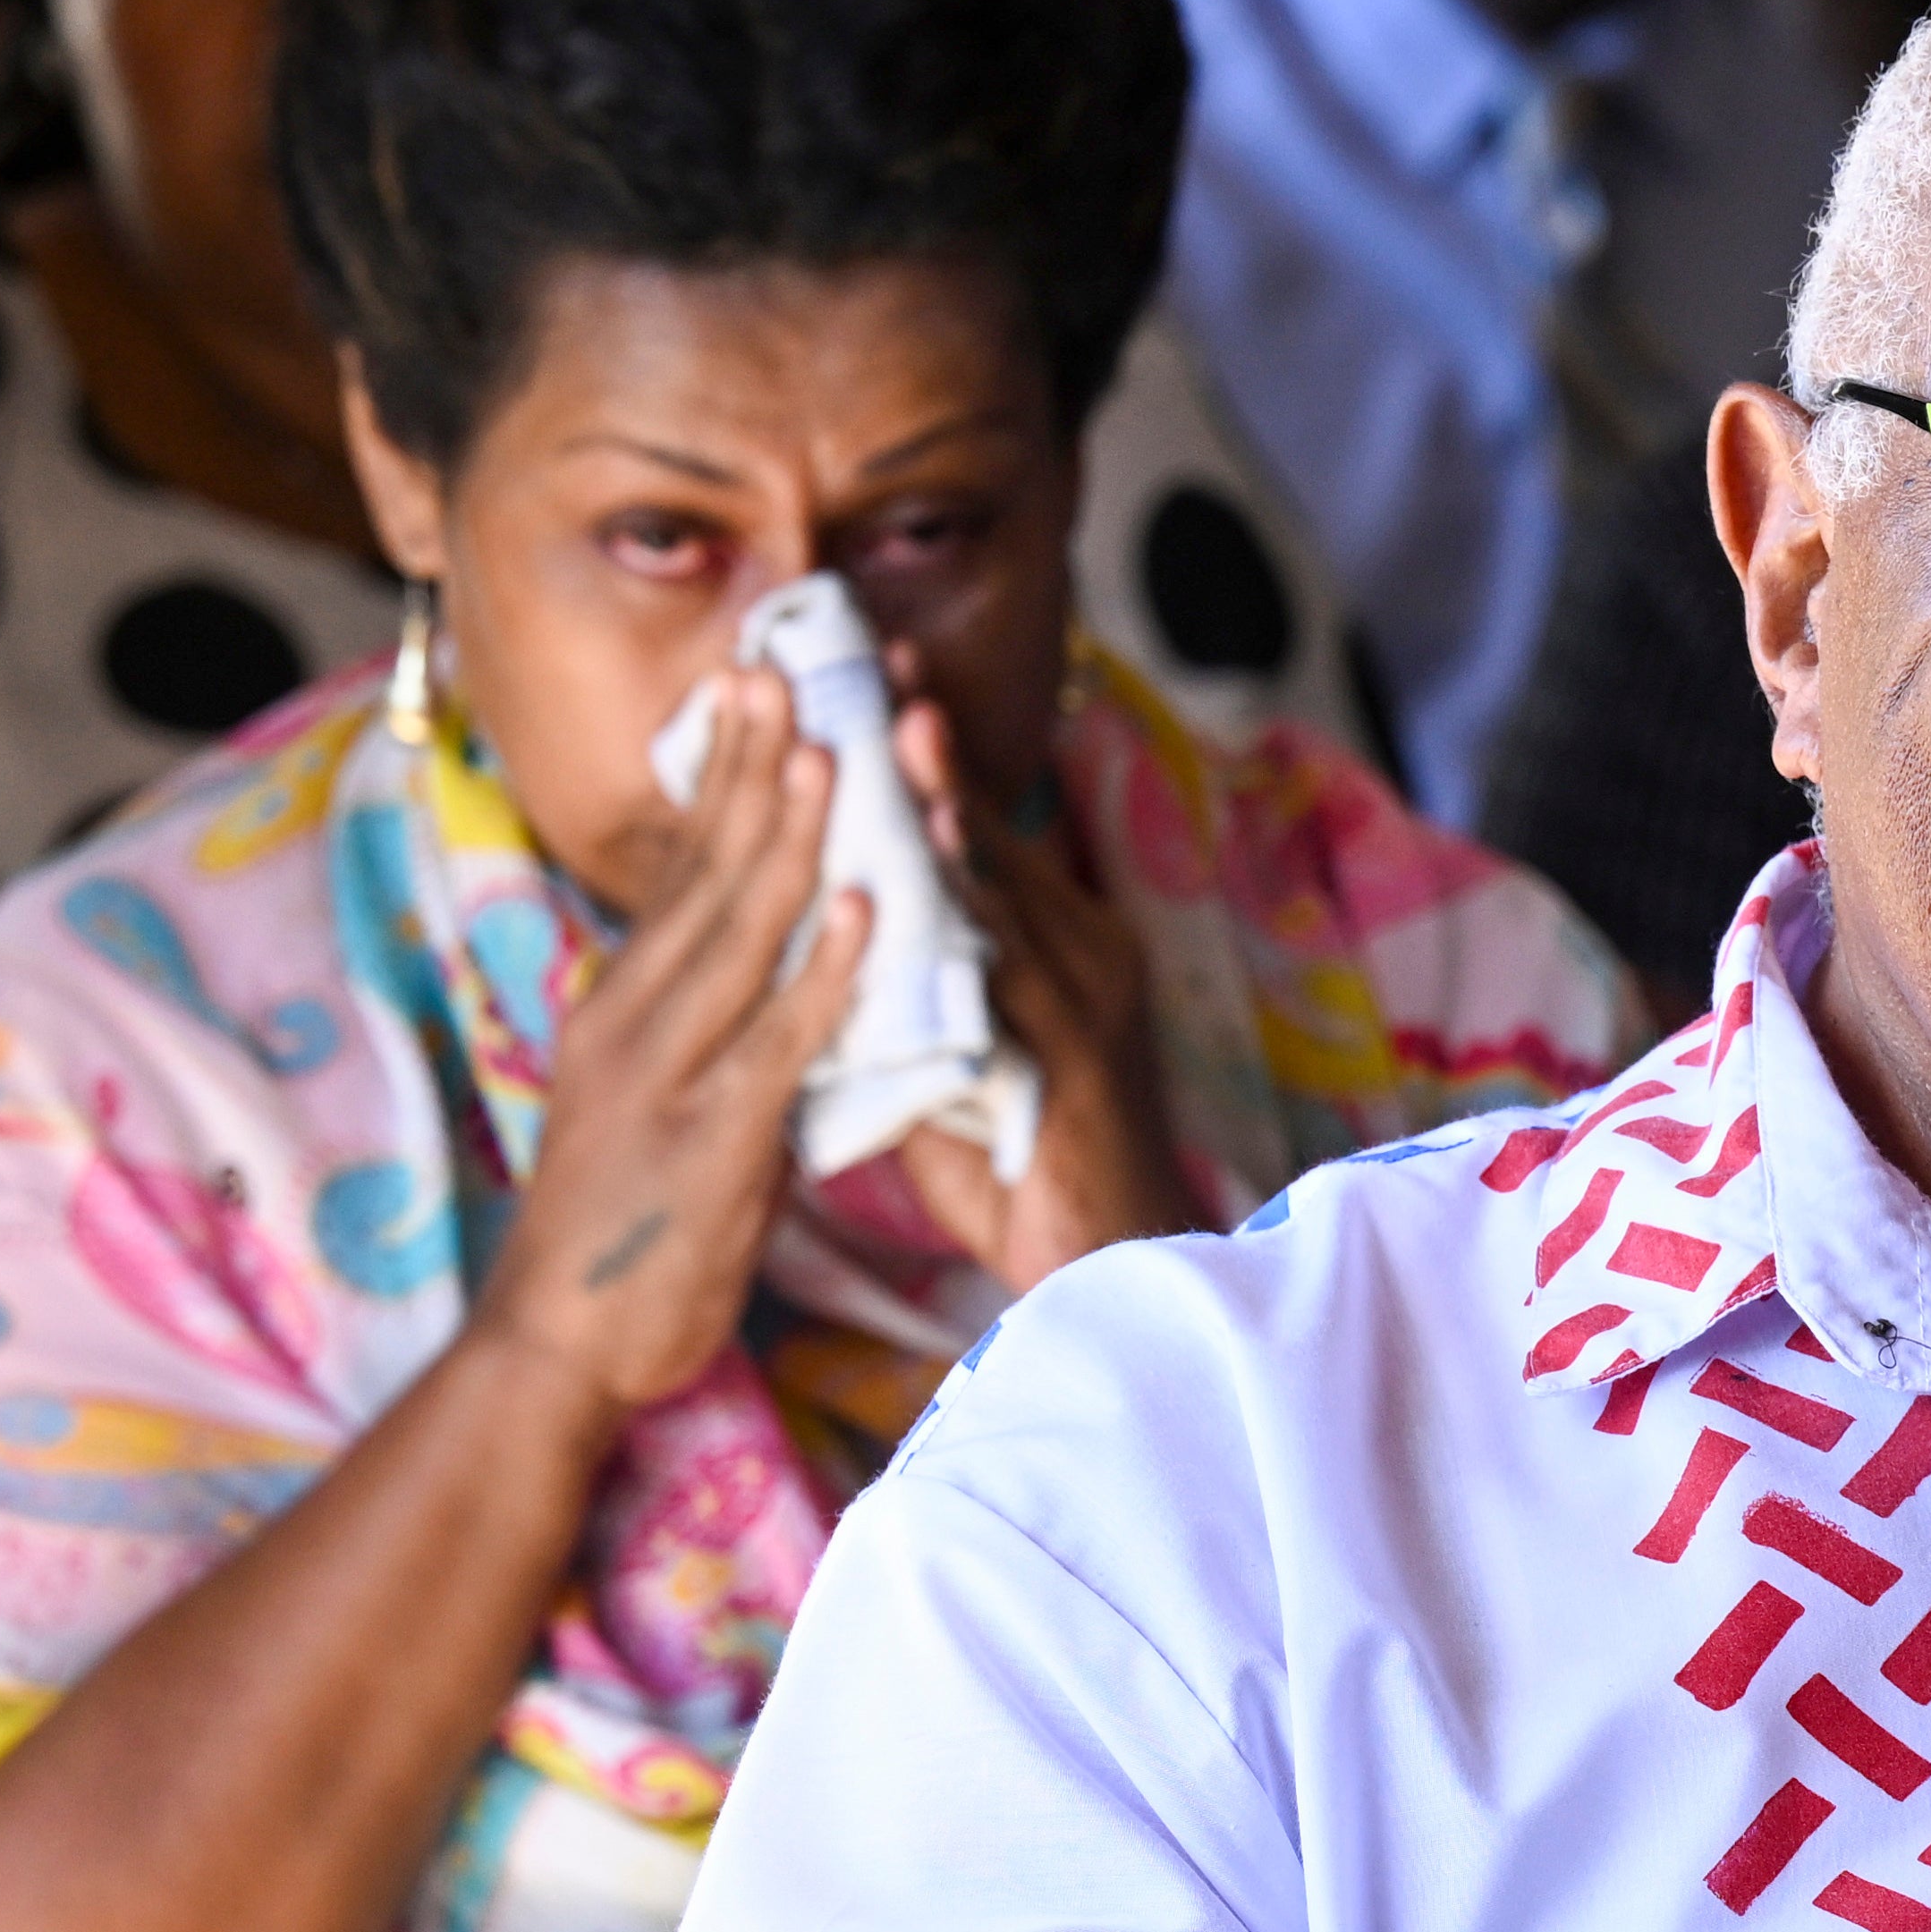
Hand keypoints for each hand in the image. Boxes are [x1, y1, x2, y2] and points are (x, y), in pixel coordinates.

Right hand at [471, 665, 874, 1423]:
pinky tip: (870, 913)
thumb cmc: (621, 1224)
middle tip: (798, 667)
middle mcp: (635, 1018)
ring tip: (840, 753)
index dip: (730, 773)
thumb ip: (685, 1020)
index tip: (763, 683)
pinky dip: (828, 972)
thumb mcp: (644, 1094)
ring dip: (796, 841)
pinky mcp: (711, 1141)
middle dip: (760, 767)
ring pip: (744, 937)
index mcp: (623, 1001)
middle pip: (710, 872)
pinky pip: (780, 1042)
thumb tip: (719, 951)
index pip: (687, 863)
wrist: (558, 1342)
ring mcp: (669, 1076)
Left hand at [888, 680, 1201, 1289]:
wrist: (1110, 1271)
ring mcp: (1088, 999)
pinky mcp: (1079, 1051)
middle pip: (995, 832)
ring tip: (898, 723)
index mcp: (1054, 951)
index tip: (867, 683)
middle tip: (878, 660)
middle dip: (932, 748)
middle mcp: (1083, 955)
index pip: (977, 839)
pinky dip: (974, 900)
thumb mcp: (946, 1067)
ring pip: (1008, 883)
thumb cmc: (1022, 1178)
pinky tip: (935, 848)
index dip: (921, 763)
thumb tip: (821, 954)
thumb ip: (896, 1000)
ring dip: (951, 801)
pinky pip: (1018, 961)